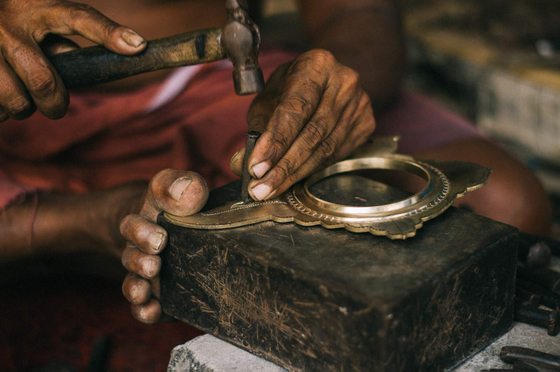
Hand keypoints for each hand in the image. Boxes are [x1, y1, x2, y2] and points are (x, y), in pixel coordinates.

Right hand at [0, 0, 145, 121]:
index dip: (109, 34)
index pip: (79, 18)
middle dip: (55, 104)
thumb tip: (102, 59)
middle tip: (56, 107)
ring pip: (16, 101)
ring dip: (22, 108)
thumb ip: (64, 43)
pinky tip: (1, 95)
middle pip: (44, 82)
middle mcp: (10, 24)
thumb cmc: (16, 25)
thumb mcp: (40, 22)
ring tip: (20, 96)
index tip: (138, 46)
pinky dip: (1, 109)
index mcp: (38, 9)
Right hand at [120, 169, 207, 323]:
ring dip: (137, 288)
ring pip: (134, 283)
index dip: (141, 233)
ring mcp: (146, 270)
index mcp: (143, 219)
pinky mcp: (157, 291)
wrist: (170, 223)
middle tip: (155, 264)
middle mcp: (139, 247)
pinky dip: (145, 311)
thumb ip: (180, 184)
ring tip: (146, 291)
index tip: (160, 238)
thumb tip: (190, 191)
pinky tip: (153, 311)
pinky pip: (144, 305)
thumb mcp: (174, 186)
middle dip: (140, 262)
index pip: (133, 224)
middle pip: (132, 256)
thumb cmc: (174, 203)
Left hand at [245, 49, 374, 200]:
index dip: (275, 141)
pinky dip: (311, 171)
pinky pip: (336, 155)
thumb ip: (256, 130)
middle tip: (260, 188)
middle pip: (312, 133)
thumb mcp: (269, 100)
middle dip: (283, 166)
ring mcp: (359, 104)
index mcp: (317, 65)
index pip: (295, 109)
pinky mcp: (366, 123)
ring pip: (325, 149)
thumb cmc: (293, 89)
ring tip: (270, 189)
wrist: (328, 81)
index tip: (256, 168)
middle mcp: (344, 82)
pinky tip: (292, 180)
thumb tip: (239, 165)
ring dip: (295, 174)